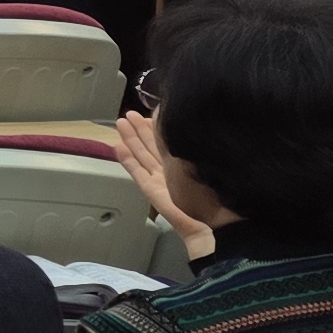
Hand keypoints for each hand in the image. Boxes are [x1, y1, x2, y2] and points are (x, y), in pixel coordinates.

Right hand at [112, 112, 216, 262]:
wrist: (213, 220)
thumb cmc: (215, 189)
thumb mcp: (201, 160)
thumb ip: (190, 146)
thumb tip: (187, 122)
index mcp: (185, 161)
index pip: (167, 140)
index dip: (156, 126)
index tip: (149, 112)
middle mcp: (171, 168)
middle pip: (151, 145)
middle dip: (139, 129)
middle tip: (127, 113)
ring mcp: (159, 178)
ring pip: (141, 154)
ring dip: (130, 139)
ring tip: (120, 123)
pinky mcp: (150, 189)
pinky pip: (136, 171)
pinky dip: (126, 159)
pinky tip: (117, 147)